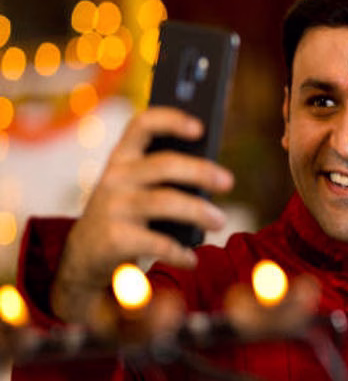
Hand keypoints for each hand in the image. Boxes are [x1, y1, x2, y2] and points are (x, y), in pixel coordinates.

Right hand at [53, 107, 233, 321]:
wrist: (85, 256)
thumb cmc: (129, 214)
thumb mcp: (140, 188)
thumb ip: (168, 176)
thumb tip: (215, 175)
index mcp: (123, 157)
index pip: (143, 125)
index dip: (171, 120)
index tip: (200, 127)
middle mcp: (115, 177)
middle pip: (164, 165)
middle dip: (200, 171)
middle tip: (228, 182)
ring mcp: (112, 207)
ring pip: (165, 202)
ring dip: (198, 211)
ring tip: (220, 222)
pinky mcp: (113, 239)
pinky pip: (156, 243)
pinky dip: (179, 253)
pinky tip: (192, 260)